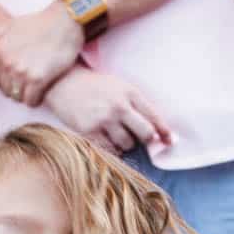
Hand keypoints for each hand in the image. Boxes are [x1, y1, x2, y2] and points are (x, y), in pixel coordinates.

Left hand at [0, 4, 83, 106]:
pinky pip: (31, 101)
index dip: (7, 82)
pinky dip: (36, 100)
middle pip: (6, 91)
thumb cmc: (39, 23)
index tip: (19, 79)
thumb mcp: (11, 26)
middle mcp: (8, 63)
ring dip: (26, 96)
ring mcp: (22, 72)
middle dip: (16, 90)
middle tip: (29, 84)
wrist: (64, 21)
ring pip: (18, 98)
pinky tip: (43, 92)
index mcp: (0, 52)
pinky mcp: (38, 79)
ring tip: (36, 88)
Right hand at [43, 67, 171, 153]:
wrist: (63, 83)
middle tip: (136, 136)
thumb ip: (137, 105)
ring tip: (114, 132)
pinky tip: (105, 138)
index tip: (170, 141)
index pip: (154, 116)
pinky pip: (109, 150)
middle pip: (145, 134)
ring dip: (124, 143)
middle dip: (144, 139)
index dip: (164, 132)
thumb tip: (157, 132)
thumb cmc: (96, 87)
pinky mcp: (89, 131)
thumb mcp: (119, 87)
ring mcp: (104, 119)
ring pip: (127, 144)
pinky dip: (111, 148)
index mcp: (129, 92)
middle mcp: (119, 106)